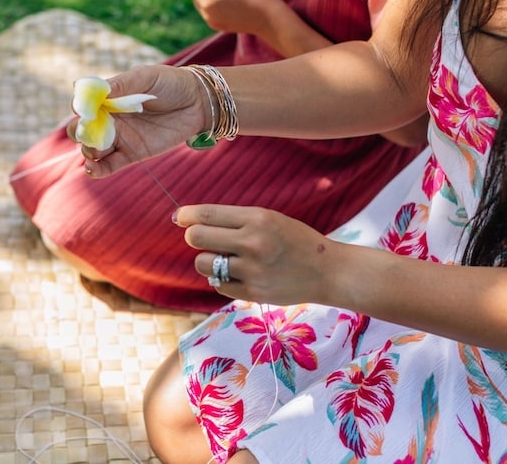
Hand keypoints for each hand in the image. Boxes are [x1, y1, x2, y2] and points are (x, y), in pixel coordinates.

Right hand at [66, 65, 208, 176]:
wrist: (199, 102)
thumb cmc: (171, 83)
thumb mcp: (146, 77)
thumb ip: (121, 84)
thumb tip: (96, 92)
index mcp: (109, 98)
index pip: (85, 105)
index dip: (80, 108)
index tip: (82, 110)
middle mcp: (110, 119)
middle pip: (83, 130)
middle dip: (80, 133)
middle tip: (89, 133)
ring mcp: (120, 138)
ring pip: (93, 149)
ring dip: (87, 152)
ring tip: (93, 152)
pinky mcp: (132, 154)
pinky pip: (109, 165)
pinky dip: (97, 170)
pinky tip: (91, 169)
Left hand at [175, 204, 336, 306]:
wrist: (327, 271)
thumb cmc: (295, 240)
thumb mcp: (270, 219)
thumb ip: (236, 221)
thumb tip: (192, 222)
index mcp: (257, 218)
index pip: (207, 214)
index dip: (186, 215)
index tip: (179, 217)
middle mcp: (253, 243)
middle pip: (197, 238)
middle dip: (194, 236)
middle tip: (201, 238)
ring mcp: (252, 270)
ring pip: (203, 263)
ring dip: (207, 261)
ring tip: (223, 259)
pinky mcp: (253, 292)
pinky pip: (218, 284)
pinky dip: (222, 279)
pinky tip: (238, 275)